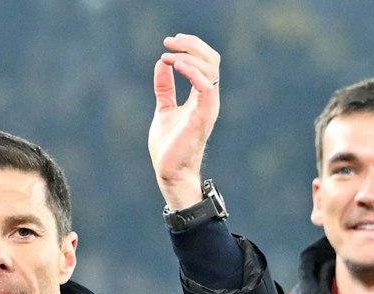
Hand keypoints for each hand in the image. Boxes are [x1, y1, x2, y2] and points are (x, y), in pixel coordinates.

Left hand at [148, 34, 220, 208]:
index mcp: (202, 97)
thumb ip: (165, 87)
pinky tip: (174, 66)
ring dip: (187, 57)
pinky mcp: (202, 117)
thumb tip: (161, 64)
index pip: (206, 62)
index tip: (169, 42)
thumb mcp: (164, 108)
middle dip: (191, 45)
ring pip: (210, 69)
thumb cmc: (170, 146)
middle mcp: (209, 100)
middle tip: (169, 41)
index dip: (191, 47)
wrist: (170, 173)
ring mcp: (208, 108)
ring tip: (166, 56)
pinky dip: (191, 71)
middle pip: (211, 60)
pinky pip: (205, 86)